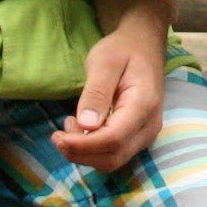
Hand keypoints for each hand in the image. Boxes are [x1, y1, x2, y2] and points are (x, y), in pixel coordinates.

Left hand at [51, 18, 166, 171]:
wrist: (143, 46)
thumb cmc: (122, 50)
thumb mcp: (104, 62)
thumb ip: (96, 93)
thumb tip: (86, 125)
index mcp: (143, 105)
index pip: (113, 139)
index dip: (82, 145)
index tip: (57, 137)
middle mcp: (149, 126)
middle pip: (113, 157)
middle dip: (80, 152)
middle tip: (58, 134)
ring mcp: (146, 134)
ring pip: (113, 160)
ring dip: (85, 152)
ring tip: (70, 124)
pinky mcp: (138, 137)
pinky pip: (114, 154)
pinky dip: (92, 149)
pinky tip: (82, 128)